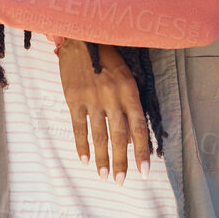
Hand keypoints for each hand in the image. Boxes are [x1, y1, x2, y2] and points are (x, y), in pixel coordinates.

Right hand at [55, 39, 149, 182]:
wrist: (82, 36)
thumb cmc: (108, 56)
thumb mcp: (126, 76)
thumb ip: (129, 104)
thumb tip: (131, 136)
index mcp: (130, 91)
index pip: (139, 128)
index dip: (142, 151)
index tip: (144, 171)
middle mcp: (112, 97)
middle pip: (119, 136)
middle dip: (121, 161)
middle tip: (121, 181)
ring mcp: (92, 98)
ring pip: (99, 134)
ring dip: (102, 158)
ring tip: (104, 176)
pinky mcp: (74, 97)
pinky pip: (79, 125)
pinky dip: (81, 144)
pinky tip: (85, 159)